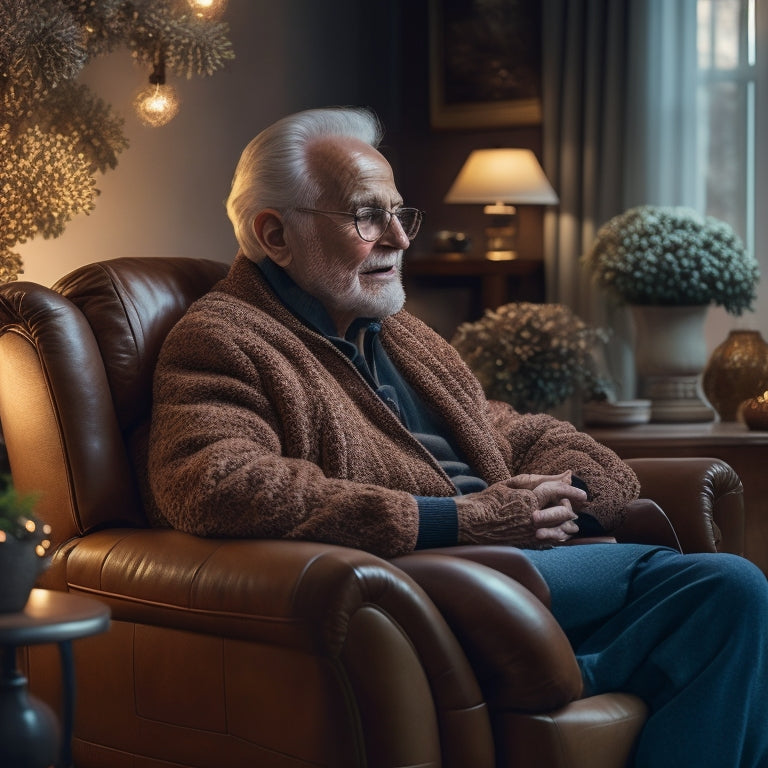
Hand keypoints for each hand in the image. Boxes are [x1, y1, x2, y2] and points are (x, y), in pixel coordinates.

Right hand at [455, 471, 585, 545]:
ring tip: (571, 522)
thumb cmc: (488, 500)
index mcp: (528, 500)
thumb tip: (566, 475)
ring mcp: (530, 534)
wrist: (470, 524)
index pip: (557, 493)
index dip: (572, 492)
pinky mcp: (526, 545)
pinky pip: (551, 543)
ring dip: (568, 525)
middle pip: (563, 514)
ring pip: (560, 531)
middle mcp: (532, 519)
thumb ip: (540, 479)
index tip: (583, 495)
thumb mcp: (512, 484)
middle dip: (570, 509)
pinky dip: (558, 537)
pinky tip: (560, 534)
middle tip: (574, 506)